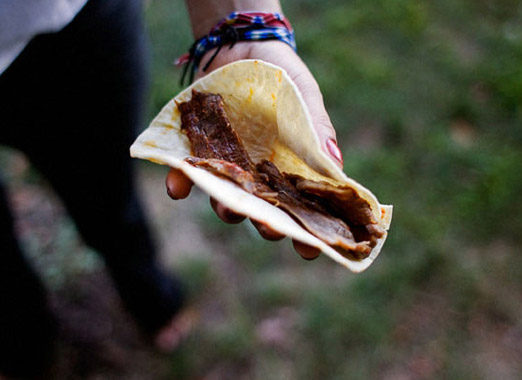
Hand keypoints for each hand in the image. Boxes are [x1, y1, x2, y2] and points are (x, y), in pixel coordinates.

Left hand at [165, 41, 342, 260]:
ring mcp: (229, 164)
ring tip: (228, 207)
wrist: (240, 44)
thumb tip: (335, 163)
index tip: (310, 249)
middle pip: (263, 209)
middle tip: (269, 227)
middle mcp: (259, 173)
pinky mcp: (199, 150)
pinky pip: (186, 173)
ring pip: (226, 197)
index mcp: (291, 166)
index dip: (307, 231)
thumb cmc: (280, 73)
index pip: (302, 207)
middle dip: (266, 223)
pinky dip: (180, 182)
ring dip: (226, 207)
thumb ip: (316, 127)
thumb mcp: (303, 94)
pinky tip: (177, 186)